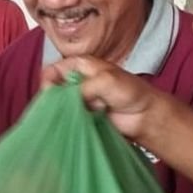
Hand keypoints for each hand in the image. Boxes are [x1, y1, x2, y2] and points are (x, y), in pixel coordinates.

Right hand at [40, 56, 161, 143]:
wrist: (144, 115)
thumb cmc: (130, 92)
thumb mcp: (106, 81)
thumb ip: (83, 87)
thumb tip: (65, 101)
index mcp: (80, 65)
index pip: (53, 69)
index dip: (48, 81)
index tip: (49, 93)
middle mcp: (77, 82)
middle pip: (53, 89)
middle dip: (52, 100)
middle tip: (57, 110)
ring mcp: (78, 101)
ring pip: (59, 106)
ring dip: (60, 113)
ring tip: (65, 119)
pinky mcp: (82, 117)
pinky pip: (67, 119)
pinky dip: (66, 123)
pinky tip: (69, 126)